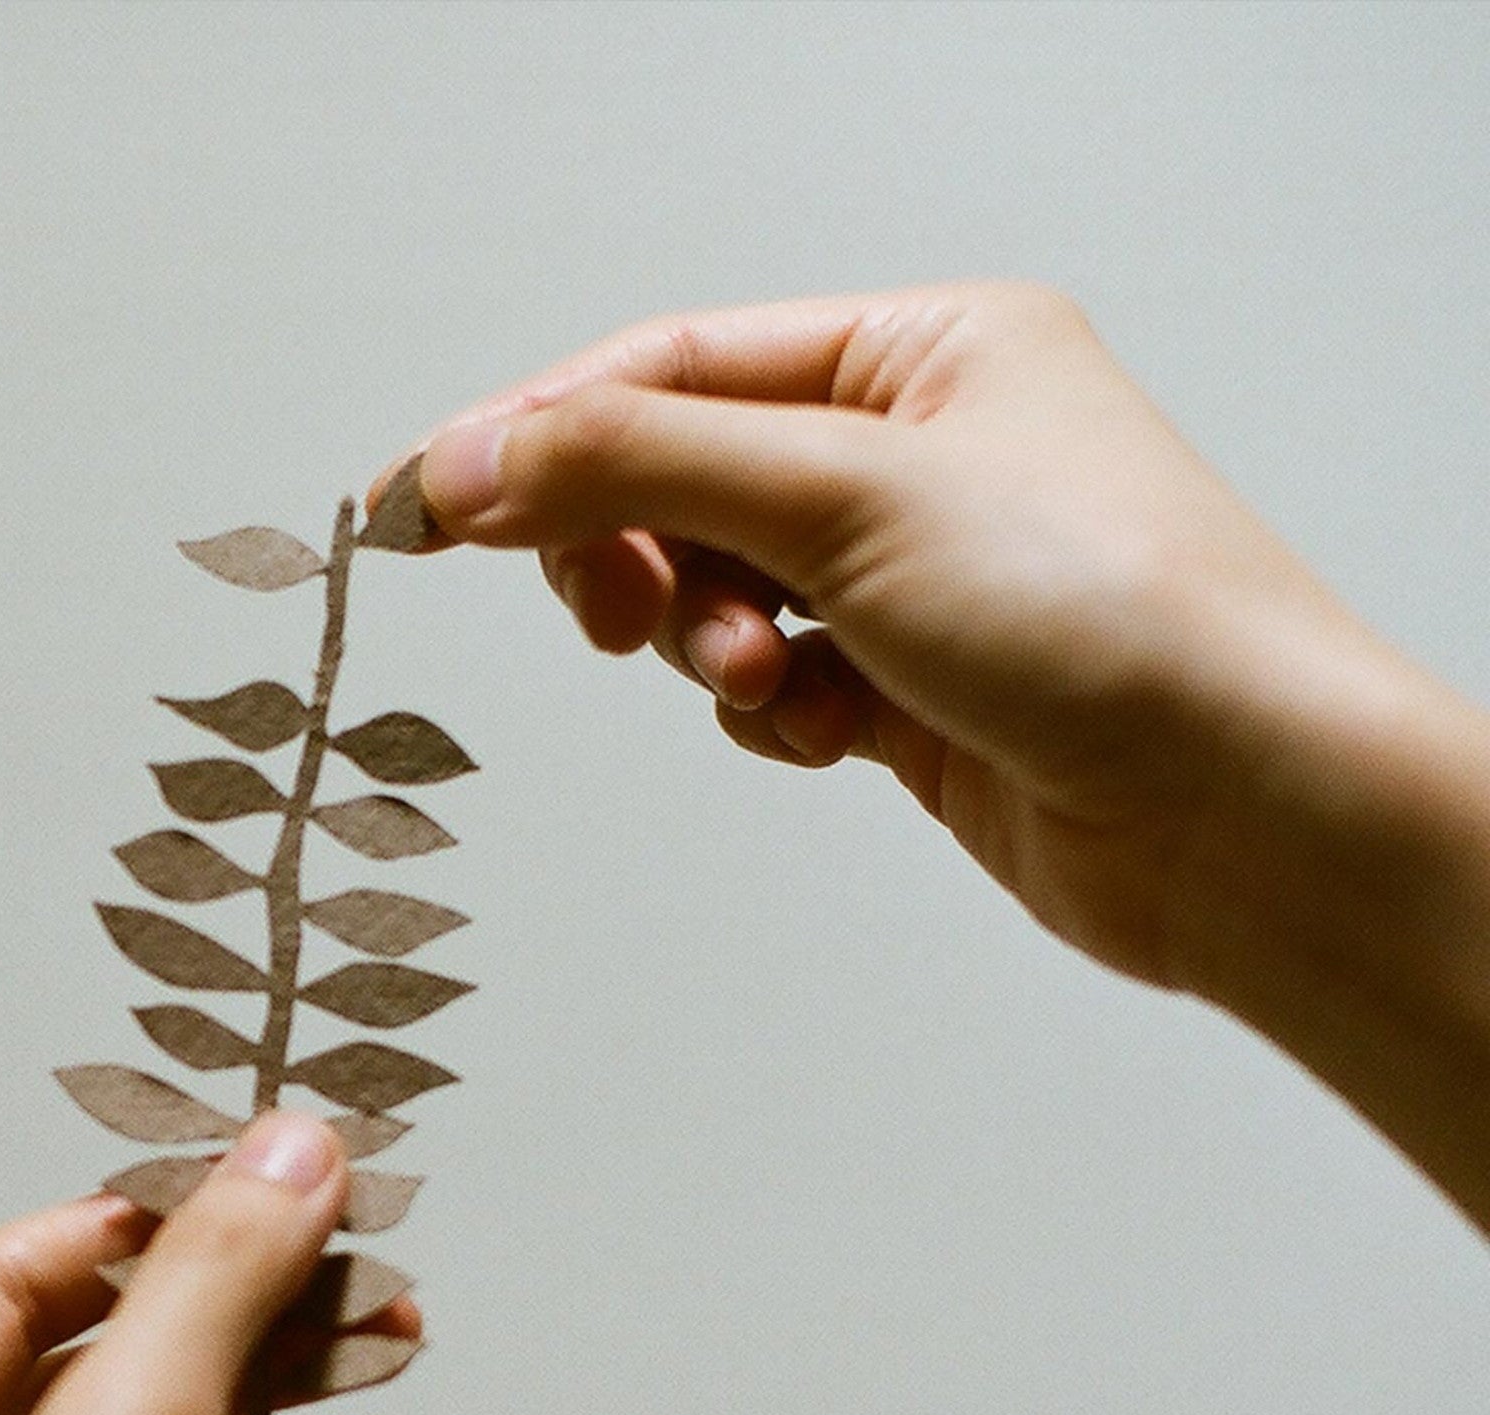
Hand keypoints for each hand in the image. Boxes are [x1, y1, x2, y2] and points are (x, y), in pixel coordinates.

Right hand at [386, 285, 1489, 1229]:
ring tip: (770, 678)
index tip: (424, 502)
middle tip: (614, 609)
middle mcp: (916, 454)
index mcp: (924, 351)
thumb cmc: (1117, 622)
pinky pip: (771, 686)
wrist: (1238, 815)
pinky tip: (831, 730)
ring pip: (717, 595)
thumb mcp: (847, 498)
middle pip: (683, 481)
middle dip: (640, 554)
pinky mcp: (908, 689)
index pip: (673, 367)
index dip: (541, 432)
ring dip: (710, 646)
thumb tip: (469, 459)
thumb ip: (638, 467)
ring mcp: (911, 579)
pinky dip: (771, 714)